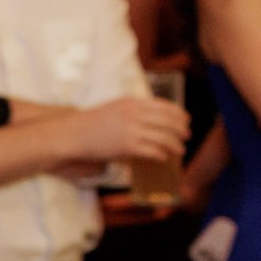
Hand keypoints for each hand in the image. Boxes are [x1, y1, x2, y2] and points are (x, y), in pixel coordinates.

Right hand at [67, 96, 189, 163]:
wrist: (73, 134)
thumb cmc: (92, 123)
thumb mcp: (115, 109)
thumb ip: (134, 111)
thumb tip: (153, 120)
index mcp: (132, 102)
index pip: (165, 106)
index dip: (179, 114)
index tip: (186, 120)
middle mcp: (134, 114)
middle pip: (169, 121)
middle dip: (182, 129)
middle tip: (187, 136)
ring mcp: (132, 130)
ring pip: (165, 137)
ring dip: (176, 144)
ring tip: (180, 150)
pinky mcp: (128, 146)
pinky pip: (154, 150)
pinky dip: (162, 154)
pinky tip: (164, 157)